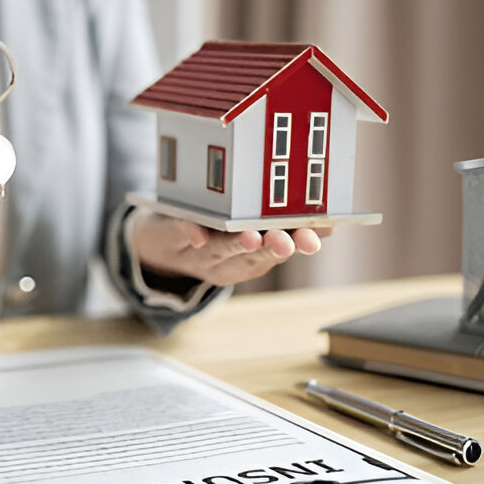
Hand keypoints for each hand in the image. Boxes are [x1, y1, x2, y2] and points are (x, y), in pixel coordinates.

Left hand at [130, 209, 330, 286]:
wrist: (155, 246)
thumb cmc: (210, 232)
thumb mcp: (245, 234)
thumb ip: (280, 231)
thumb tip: (328, 223)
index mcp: (248, 257)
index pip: (278, 251)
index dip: (299, 243)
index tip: (319, 235)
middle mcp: (225, 259)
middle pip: (251, 255)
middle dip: (272, 249)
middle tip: (288, 243)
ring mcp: (197, 253)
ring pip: (220, 249)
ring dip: (236, 245)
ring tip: (252, 237)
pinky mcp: (170, 239)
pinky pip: (179, 236)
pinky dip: (189, 234)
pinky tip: (197, 233)